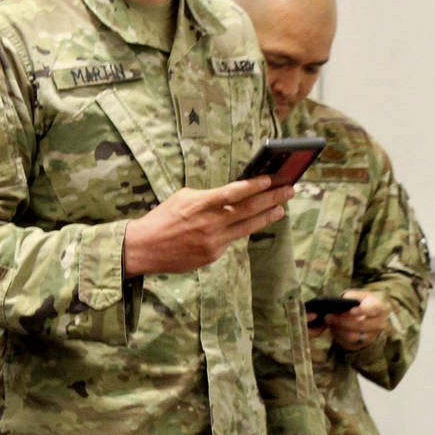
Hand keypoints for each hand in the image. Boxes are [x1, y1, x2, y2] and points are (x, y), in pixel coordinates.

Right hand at [123, 176, 294, 276]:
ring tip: (281, 208)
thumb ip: (208, 197)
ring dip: (267, 216)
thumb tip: (232, 195)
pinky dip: (241, 230)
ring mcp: (213, 242)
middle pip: (248, 209)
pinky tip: (251, 224)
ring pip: (247, 227)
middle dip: (272, 198)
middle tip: (289, 190)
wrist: (145, 247)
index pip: (234, 193)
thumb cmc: (163, 218)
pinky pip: (231, 240)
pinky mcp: (212, 255)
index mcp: (201, 204)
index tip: (271, 179)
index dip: (255, 186)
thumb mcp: (183, 198)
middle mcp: (210, 223)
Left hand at [325, 291, 389, 352]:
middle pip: (360, 325)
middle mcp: (380, 324)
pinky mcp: (361, 345)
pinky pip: (347, 343)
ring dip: (338, 328)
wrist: (368, 316)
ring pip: (352, 336)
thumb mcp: (360, 295)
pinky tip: (333, 327)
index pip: (373, 309)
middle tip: (328, 316)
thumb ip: (353, 295)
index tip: (352, 310)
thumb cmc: (363, 303)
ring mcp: (371, 337)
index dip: (362, 311)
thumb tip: (344, 300)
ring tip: (328, 320)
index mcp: (381, 308)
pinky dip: (337, 335)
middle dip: (342, 321)